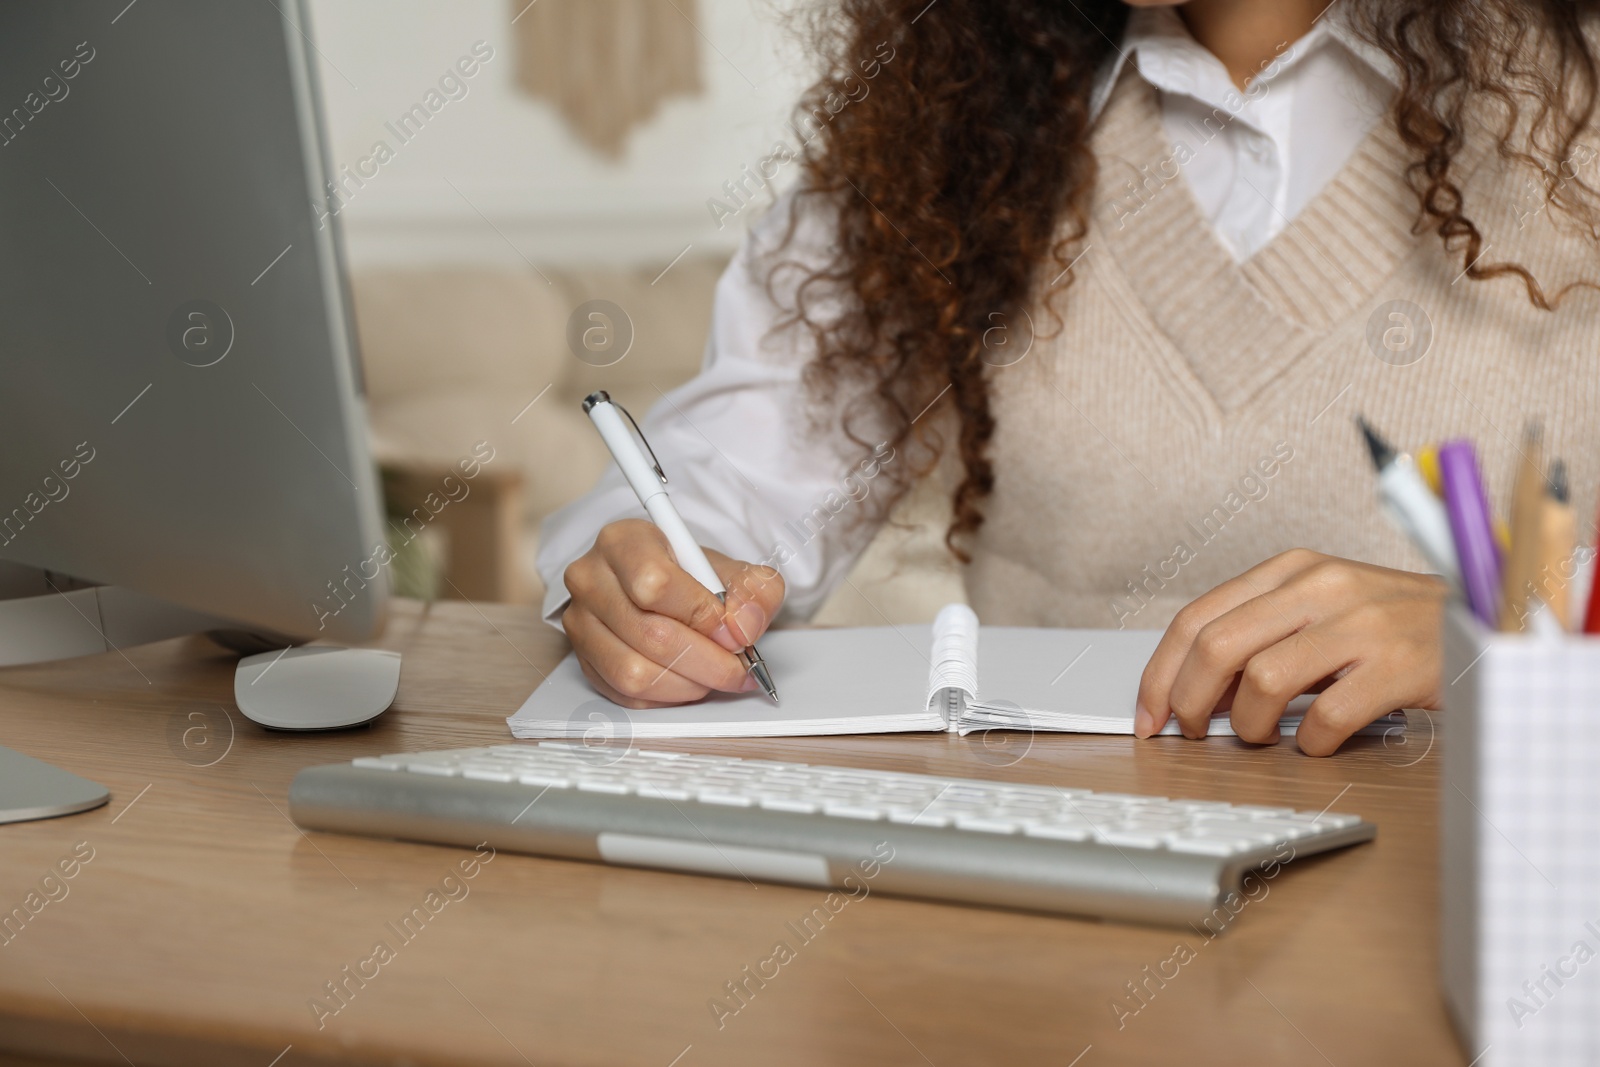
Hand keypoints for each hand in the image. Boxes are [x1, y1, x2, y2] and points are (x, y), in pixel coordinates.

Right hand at [561, 519, 784, 707]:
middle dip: (707, 661)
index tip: (733, 631)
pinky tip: (690, 681)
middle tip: (739, 668)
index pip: (655, 584)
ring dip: (688, 684)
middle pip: (649, 634)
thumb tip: (744, 627)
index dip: (702, 616)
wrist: (657, 585)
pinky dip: (668, 697)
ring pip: (634, 673)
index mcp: (623, 542)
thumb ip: (752, 591)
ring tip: (716, 675)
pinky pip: (626, 694)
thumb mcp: (731, 568)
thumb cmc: (689, 574)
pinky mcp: (583, 660)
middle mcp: (591, 580)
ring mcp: (580, 623)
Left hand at [1134, 549, 1447, 755]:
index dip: (1161, 673)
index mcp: (1291, 570)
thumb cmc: (1391, 624)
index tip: (1149, 714)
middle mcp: (1321, 586)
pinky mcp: (1397, 666)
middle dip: (1189, 701)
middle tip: (1194, 732)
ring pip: (1262, 681)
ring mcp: (1361, 624)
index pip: (1197, 617)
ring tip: (1262, 736)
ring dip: (1249, 725)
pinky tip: (1318, 743)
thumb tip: (1196, 690)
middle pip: (1216, 646)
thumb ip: (1259, 636)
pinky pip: (1326, 718)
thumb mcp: (1318, 610)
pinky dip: (1311, 743)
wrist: (1484, 623)